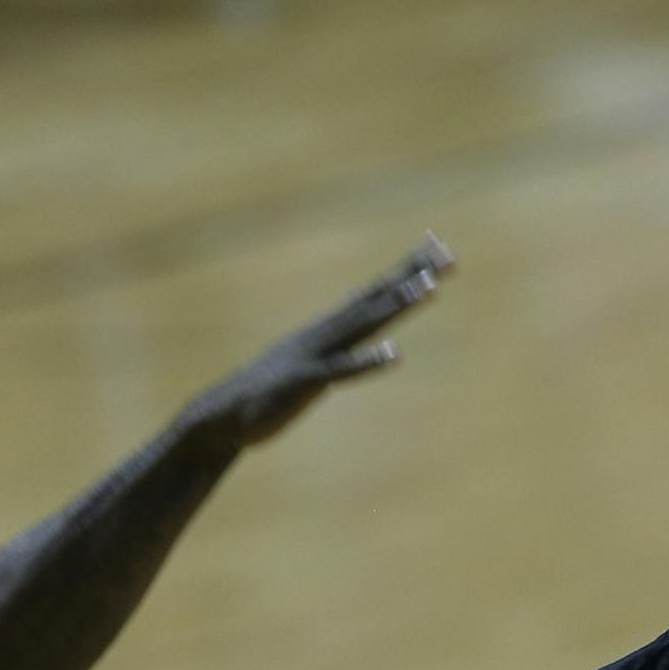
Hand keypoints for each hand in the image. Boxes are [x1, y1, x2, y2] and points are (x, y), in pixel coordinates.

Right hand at [184, 234, 453, 453]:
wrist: (221, 420)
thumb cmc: (265, 393)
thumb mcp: (308, 358)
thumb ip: (335, 337)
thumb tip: (356, 307)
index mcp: (327, 330)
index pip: (374, 294)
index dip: (406, 272)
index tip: (438, 249)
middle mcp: (324, 334)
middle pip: (376, 299)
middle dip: (411, 277)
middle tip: (447, 255)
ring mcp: (314, 355)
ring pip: (362, 325)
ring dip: (396, 306)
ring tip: (428, 288)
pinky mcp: (304, 384)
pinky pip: (340, 371)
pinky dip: (367, 362)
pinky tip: (395, 353)